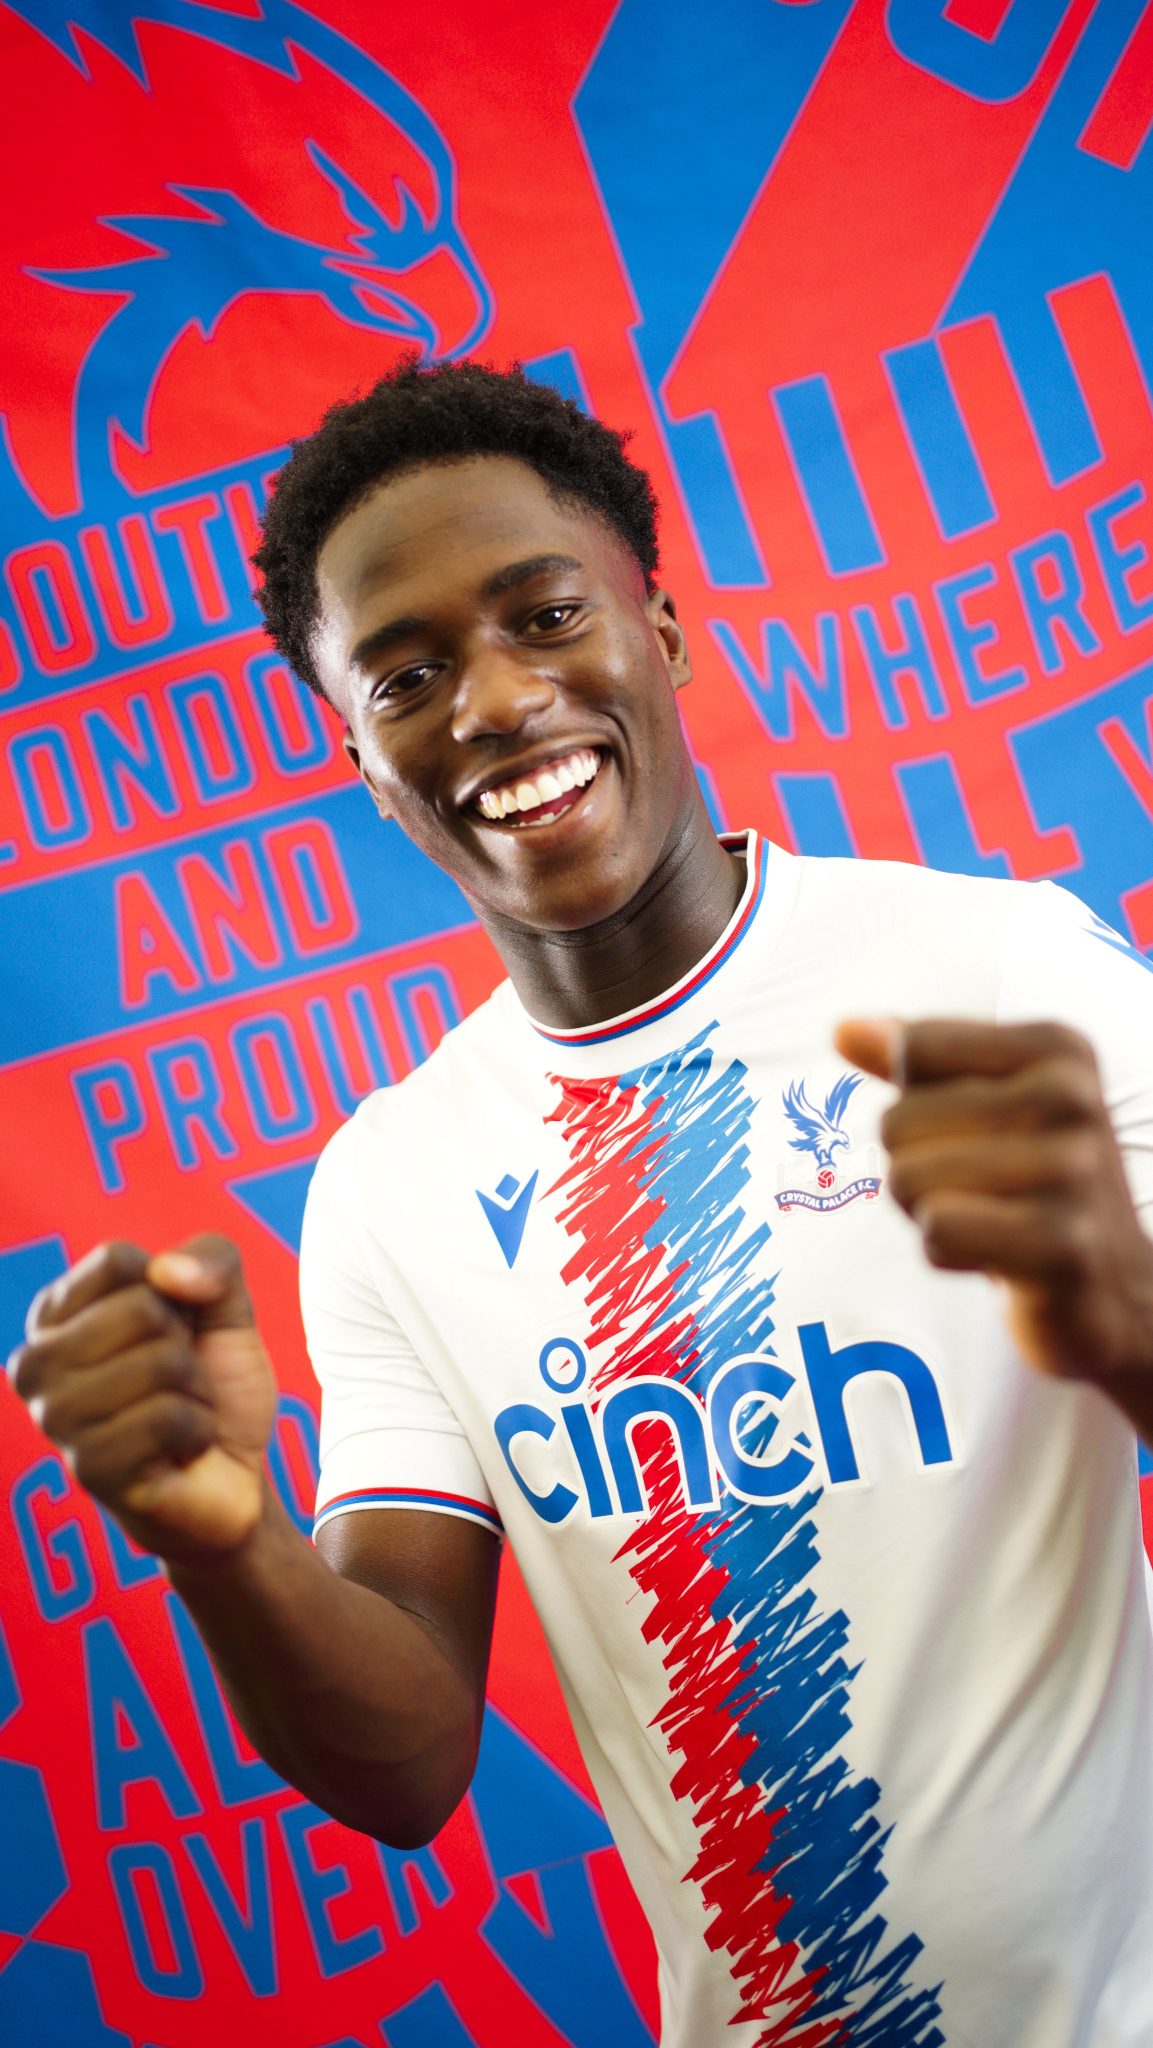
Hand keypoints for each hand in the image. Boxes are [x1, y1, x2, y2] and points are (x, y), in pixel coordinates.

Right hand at [7, 1236, 277, 1564]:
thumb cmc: (216, 1385)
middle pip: (143, 1309)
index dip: (172, 1292)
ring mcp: (56, 1420)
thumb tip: (165, 1272)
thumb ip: (213, 1259)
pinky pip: (172, 1418)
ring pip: (161, 1362)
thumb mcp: (227, 1306)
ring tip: (177, 1417)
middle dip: (186, 1346)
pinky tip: (180, 1451)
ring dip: (196, 1391)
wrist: (234, 1476)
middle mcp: (35, 1364)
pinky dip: (199, 1429)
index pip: (118, 1261)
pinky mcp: (88, 1469)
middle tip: (177, 1383)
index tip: (167, 1333)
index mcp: (53, 1315)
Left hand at [835, 1018, 1152, 1393]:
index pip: (914, 1048)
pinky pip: (937, 1233)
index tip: (972, 1133)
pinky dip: (945, 1253)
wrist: (1117, 1287)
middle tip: (978, 1192)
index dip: (915, 1101)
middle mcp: (1072, 1098)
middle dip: (915, 1167)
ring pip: (909, 1179)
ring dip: (928, 1213)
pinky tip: (995, 1257)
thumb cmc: (1033, 1184)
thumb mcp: (986, 1104)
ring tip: (987, 1221)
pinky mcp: (1061, 1246)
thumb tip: (842, 1029)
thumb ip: (919, 1061)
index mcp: (1058, 1047)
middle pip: (897, 1121)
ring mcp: (1073, 1173)